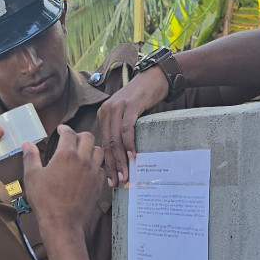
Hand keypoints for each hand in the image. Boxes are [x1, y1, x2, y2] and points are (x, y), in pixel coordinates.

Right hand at [22, 125, 104, 233]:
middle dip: (79, 135)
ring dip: (90, 148)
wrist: (62, 223)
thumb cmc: (45, 200)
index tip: (60, 129)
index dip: (64, 128)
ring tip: (82, 152)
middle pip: (88, 137)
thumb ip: (30, 157)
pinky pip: (101, 167)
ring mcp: (93, 172)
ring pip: (98, 150)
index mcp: (66, 155)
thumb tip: (27, 144)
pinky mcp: (99, 184)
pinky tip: (87, 169)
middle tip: (71, 139)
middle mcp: (83, 160)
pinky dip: (96, 164)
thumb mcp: (32, 177)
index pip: (69, 133)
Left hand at [97, 68, 168, 186]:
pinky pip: (127, 129)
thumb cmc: (143, 99)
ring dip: (120, 159)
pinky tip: (133, 156)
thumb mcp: (128, 115)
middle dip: (112, 166)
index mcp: (103, 115)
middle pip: (107, 144)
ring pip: (115, 139)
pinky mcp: (130, 106)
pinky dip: (129, 144)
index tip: (111, 180)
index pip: (104, 144)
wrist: (155, 77)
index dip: (107, 164)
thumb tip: (125, 156)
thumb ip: (123, 131)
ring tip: (125, 174)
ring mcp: (117, 108)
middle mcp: (106, 111)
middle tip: (116, 183)